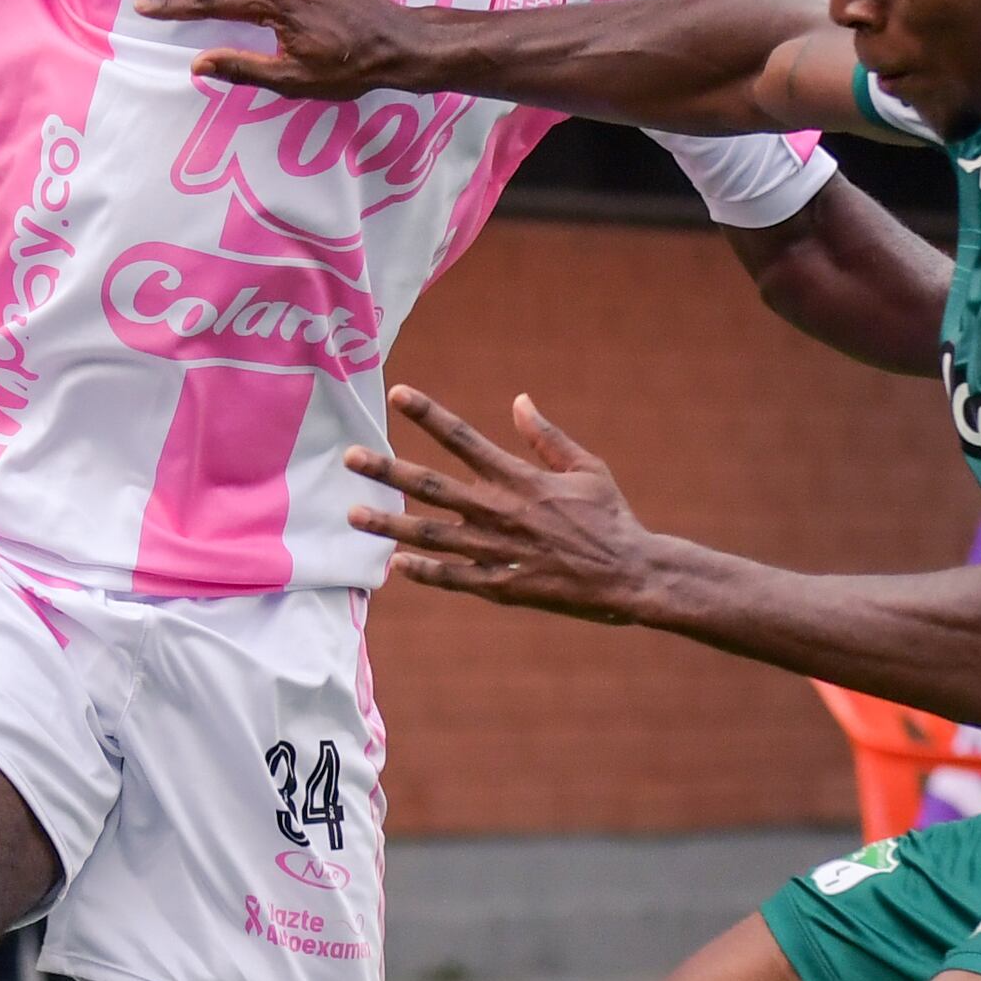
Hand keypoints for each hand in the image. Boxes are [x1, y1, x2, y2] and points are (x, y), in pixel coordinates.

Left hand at [347, 388, 670, 620]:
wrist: (631, 575)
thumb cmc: (611, 518)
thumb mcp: (586, 468)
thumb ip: (547, 436)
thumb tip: (519, 400)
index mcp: (520, 478)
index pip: (463, 438)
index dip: (429, 414)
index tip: (397, 393)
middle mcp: (501, 510)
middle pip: (432, 486)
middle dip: (387, 470)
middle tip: (349, 457)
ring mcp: (497, 550)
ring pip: (430, 535)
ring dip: (388, 525)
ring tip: (353, 514)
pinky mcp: (502, 586)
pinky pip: (454, 578)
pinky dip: (424, 572)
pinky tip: (395, 565)